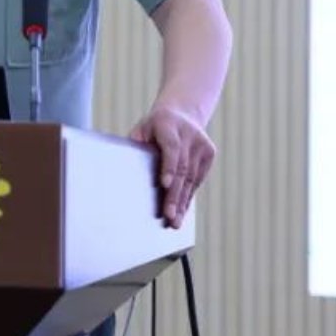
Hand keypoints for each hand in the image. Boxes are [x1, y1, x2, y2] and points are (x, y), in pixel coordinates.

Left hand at [128, 104, 214, 227]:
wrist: (182, 113)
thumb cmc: (154, 127)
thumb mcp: (142, 129)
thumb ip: (137, 147)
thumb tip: (125, 172)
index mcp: (167, 124)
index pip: (170, 148)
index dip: (168, 167)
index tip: (164, 185)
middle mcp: (189, 134)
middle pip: (182, 168)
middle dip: (174, 195)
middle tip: (168, 216)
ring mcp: (201, 144)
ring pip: (191, 178)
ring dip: (182, 201)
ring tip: (174, 221)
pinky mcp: (209, 153)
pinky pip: (197, 180)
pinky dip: (188, 197)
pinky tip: (182, 212)